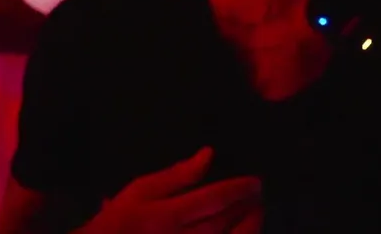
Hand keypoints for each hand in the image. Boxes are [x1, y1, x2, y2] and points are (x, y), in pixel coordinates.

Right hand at [85, 148, 262, 233]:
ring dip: (247, 229)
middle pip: (222, 223)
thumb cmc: (120, 220)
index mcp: (168, 216)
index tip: (255, 182)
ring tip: (257, 214)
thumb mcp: (142, 190)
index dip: (238, 189)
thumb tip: (208, 155)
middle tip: (260, 196)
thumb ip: (177, 175)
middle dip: (246, 209)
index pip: (213, 199)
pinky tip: (241, 232)